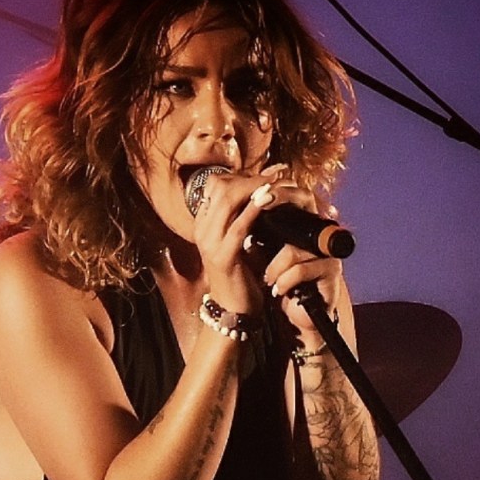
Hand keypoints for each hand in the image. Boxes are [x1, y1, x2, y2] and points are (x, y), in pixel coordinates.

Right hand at [191, 166, 286, 314]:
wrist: (233, 308)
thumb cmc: (242, 272)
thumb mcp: (240, 239)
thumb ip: (246, 216)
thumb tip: (266, 189)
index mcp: (204, 223)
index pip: (217, 184)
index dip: (243, 174)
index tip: (269, 172)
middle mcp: (202, 229)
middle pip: (220, 186)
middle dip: (250, 176)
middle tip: (277, 174)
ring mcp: (209, 243)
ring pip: (227, 200)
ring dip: (254, 187)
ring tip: (276, 183)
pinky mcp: (222, 258)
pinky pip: (238, 227)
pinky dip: (253, 211)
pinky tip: (268, 202)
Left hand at [256, 177, 344, 339]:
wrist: (296, 315)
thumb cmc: (279, 280)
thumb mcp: (264, 252)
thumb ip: (255, 229)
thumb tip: (231, 206)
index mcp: (303, 224)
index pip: (294, 195)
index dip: (276, 191)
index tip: (253, 196)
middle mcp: (318, 232)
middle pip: (304, 205)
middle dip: (279, 209)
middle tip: (256, 219)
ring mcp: (327, 251)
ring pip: (294, 248)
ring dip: (275, 268)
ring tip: (268, 279)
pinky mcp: (331, 272)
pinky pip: (301, 269)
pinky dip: (285, 281)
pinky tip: (278, 290)